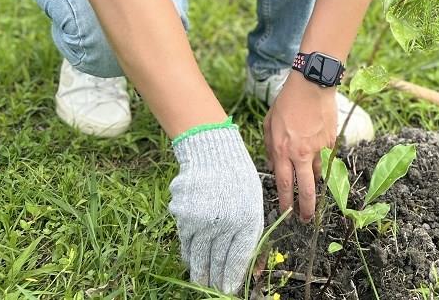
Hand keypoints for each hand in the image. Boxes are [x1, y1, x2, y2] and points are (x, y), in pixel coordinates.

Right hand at [169, 127, 263, 293]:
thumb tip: (251, 267)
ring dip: (199, 271)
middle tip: (213, 290)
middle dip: (215, 279)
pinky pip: (185, 242)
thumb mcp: (254, 203)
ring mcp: (203, 219)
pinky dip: (187, 253)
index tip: (228, 289)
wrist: (213, 153)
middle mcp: (225, 222)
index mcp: (248, 219)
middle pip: (217, 261)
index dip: (232, 277)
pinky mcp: (184, 215)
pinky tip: (190, 260)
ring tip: (200, 281)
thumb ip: (251, 233)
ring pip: (199, 255)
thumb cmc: (238, 178)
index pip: (238, 258)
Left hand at [264, 72, 337, 220]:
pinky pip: (326, 155)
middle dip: (306, 207)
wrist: (312, 85)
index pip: (284, 183)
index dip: (285, 201)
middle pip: (306, 188)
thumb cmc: (287, 102)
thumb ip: (270, 147)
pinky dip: (321, 155)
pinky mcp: (332, 142)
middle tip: (306, 219)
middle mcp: (302, 153)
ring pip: (318, 173)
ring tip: (310, 178)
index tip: (286, 213)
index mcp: (283, 150)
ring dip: (313, 179)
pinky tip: (316, 144)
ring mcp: (319, 148)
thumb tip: (274, 164)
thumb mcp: (270, 124)